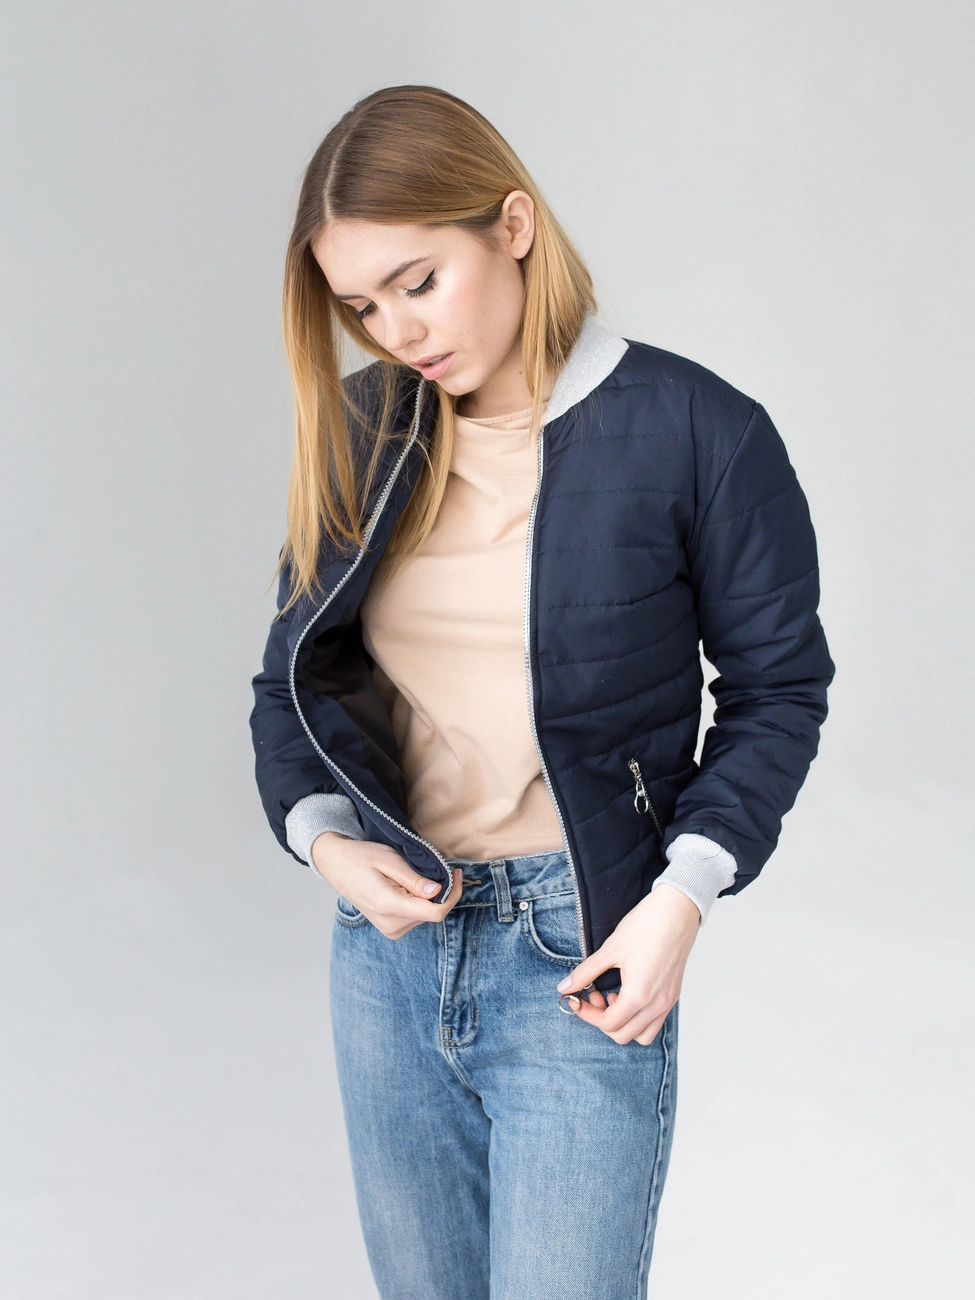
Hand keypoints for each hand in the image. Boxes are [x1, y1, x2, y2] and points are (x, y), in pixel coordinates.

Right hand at [310, 832, 461, 938]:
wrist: (337, 866)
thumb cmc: (361, 857)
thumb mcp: (389, 859)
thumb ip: (414, 878)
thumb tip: (437, 890)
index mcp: (389, 906)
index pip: (435, 912)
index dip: (453, 894)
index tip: (456, 873)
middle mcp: (390, 924)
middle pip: (432, 913)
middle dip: (438, 892)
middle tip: (428, 868)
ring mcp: (390, 930)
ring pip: (425, 915)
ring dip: (426, 896)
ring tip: (408, 877)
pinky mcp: (391, 929)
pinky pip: (416, 917)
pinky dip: (418, 902)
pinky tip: (405, 888)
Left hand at [556, 883, 700, 1044]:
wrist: (677, 911)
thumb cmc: (646, 926)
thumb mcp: (610, 950)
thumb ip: (585, 973)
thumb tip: (564, 988)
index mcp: (639, 995)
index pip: (608, 1024)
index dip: (587, 1015)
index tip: (576, 1000)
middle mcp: (656, 1005)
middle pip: (623, 1035)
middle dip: (601, 1020)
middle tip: (593, 995)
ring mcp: (667, 1002)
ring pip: (642, 1035)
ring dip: (622, 1023)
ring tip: (612, 996)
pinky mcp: (673, 995)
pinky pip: (654, 1021)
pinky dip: (637, 1017)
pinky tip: (627, 992)